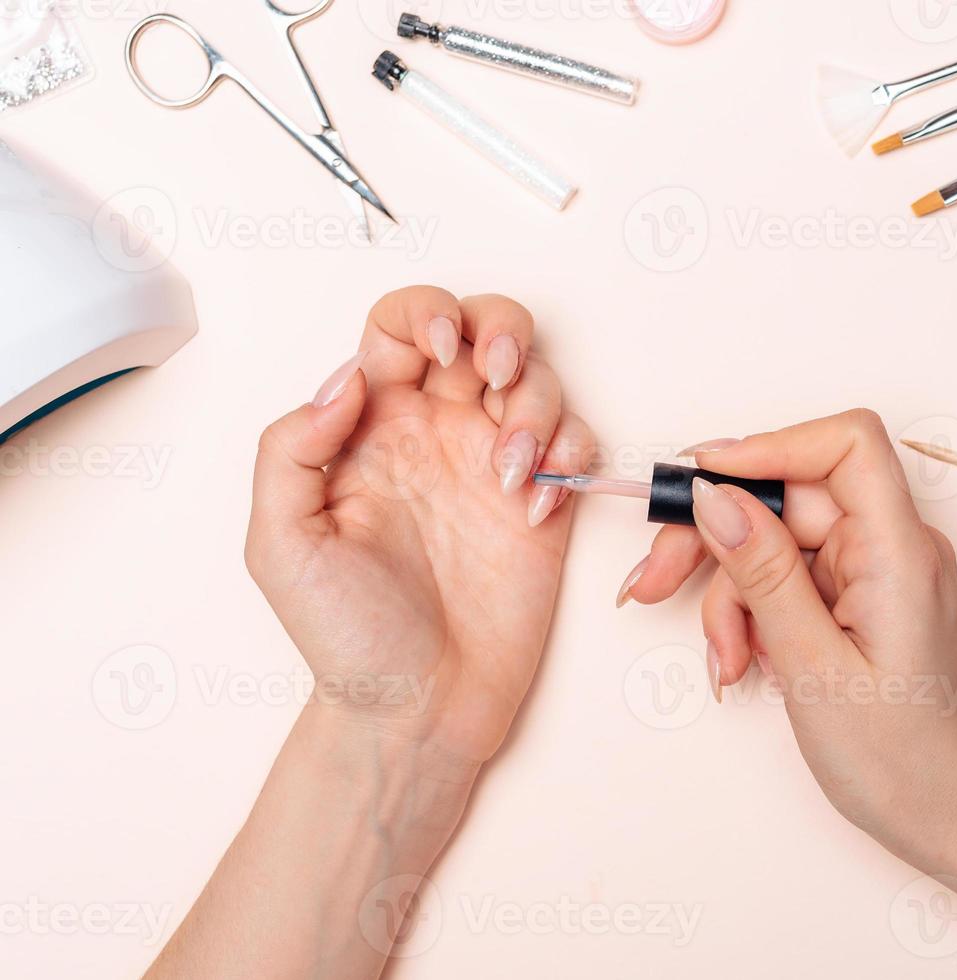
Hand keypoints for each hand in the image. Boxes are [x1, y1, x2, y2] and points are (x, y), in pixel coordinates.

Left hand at [245, 287, 594, 774]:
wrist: (418, 708)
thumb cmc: (346, 636)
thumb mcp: (281, 542)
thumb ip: (292, 448)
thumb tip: (347, 380)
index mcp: (371, 428)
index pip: (399, 328)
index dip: (425, 316)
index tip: (436, 359)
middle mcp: (436, 433)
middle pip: (482, 329)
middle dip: (501, 330)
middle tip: (495, 376)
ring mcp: (493, 465)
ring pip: (536, 379)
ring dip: (536, 407)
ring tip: (512, 474)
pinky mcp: (545, 503)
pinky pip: (576, 441)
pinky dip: (568, 456)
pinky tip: (533, 506)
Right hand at [621, 410, 956, 869]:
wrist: (955, 821)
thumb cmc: (906, 761)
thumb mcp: (813, 667)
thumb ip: (762, 574)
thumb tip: (714, 498)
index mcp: (900, 551)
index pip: (844, 444)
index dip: (767, 448)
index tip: (698, 482)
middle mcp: (893, 549)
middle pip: (789, 496)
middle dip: (717, 536)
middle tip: (655, 582)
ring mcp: (876, 574)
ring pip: (776, 543)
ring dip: (731, 596)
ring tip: (725, 661)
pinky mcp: (861, 601)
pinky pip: (790, 581)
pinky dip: (755, 616)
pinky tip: (746, 664)